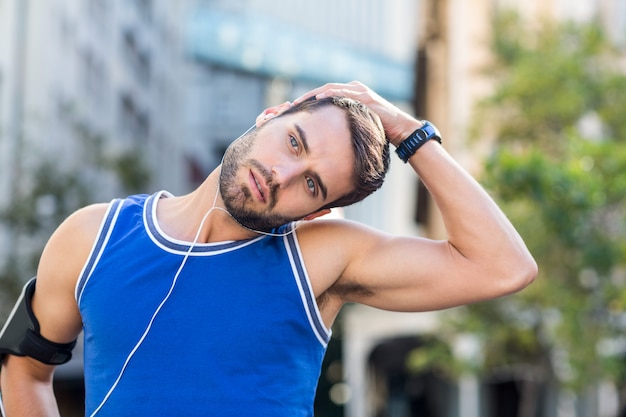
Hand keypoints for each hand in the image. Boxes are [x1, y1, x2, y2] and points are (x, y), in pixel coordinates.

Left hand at [293, 81, 421, 145]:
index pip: (325, 94)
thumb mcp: (356, 126)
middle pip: (324, 89)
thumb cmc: (379, 130)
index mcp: (350, 95)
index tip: (294, 109)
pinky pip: (343, 94)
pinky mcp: (365, 97)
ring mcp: (359, 91)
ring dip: (313, 95)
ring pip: (330, 89)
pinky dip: (330, 95)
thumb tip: (327, 139)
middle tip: (291, 105)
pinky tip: (318, 99)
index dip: (309, 101)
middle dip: (306, 97)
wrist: (400, 129)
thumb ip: (343, 125)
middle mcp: (354, 89)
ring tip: (299, 102)